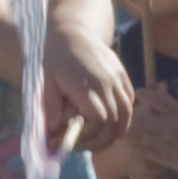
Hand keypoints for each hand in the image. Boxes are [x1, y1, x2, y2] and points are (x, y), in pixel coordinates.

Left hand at [41, 24, 132, 153]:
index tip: (77, 140)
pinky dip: (126, 115)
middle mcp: (105, 83)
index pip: (99, 119)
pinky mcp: (122, 74)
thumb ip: (51, 107)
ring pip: (128, 112)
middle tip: (91, 147)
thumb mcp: (46, 81)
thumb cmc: (56, 58)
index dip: (91, 135)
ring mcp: (116, 78)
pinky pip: (130, 99)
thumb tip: (54, 132)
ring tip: (104, 139)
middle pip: (115, 120)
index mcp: (85, 86)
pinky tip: (113, 122)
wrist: (73, 31)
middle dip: (104, 139)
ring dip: (118, 130)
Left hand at [123, 82, 177, 173]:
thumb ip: (168, 101)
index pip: (153, 100)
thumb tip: (157, 85)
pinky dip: (136, 147)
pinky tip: (133, 143)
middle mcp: (167, 129)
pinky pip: (144, 152)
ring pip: (138, 138)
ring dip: (129, 133)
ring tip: (124, 130)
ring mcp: (164, 146)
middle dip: (130, 117)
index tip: (137, 93)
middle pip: (140, 121)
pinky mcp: (164, 159)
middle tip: (124, 114)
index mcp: (174, 115)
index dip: (142, 95)